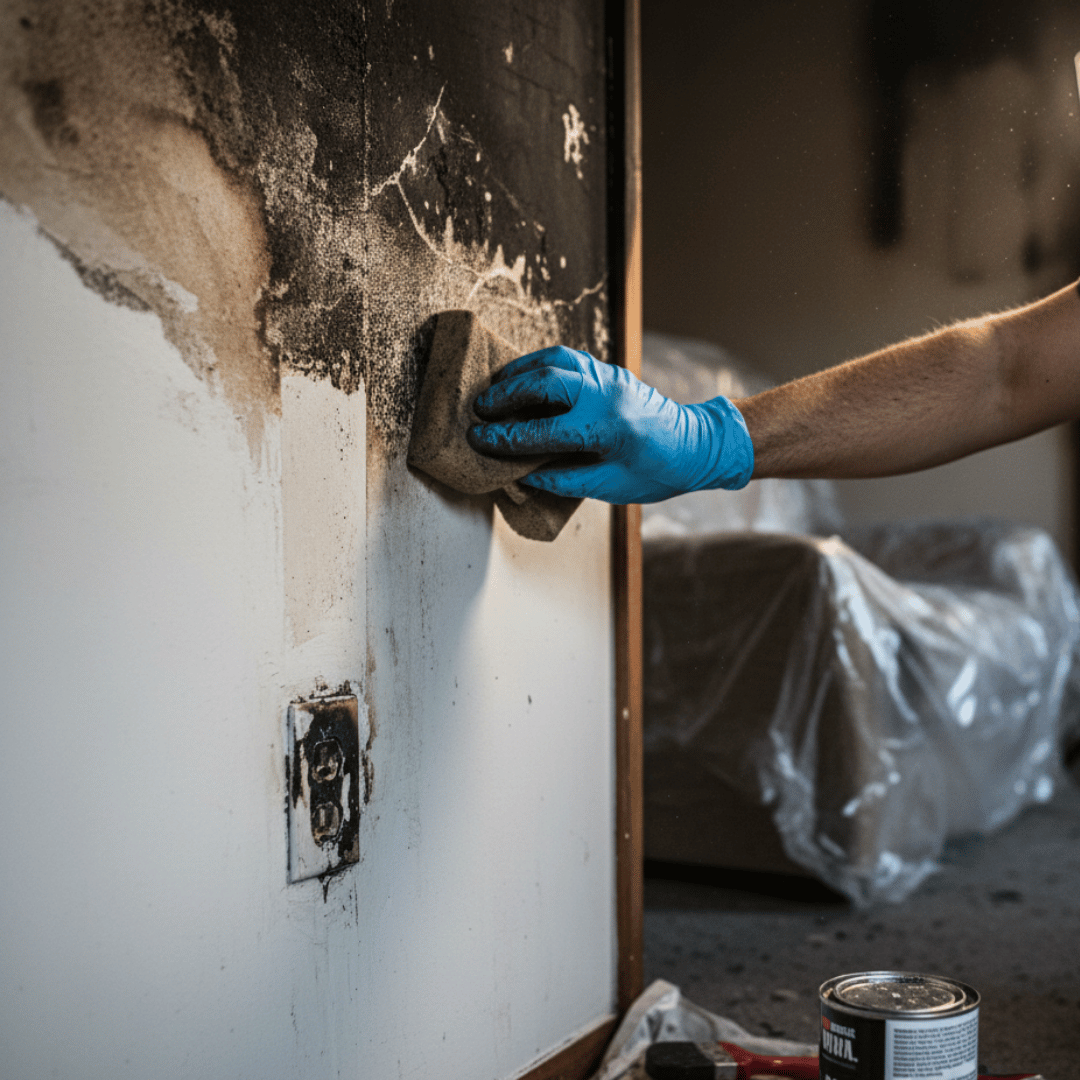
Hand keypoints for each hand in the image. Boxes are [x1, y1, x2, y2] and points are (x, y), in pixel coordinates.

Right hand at [466, 345, 753, 503]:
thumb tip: (520, 476)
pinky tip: (523, 377)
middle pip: (544, 382)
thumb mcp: (609, 487)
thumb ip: (562, 480)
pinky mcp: (610, 370)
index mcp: (606, 429)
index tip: (479, 439)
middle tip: (479, 409)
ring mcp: (609, 377)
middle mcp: (607, 395)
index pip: (542, 432)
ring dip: (519, 371)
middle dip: (506, 394)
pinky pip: (567, 358)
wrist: (696, 445)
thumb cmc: (656, 472)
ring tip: (494, 388)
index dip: (506, 438)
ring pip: (554, 360)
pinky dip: (540, 364)